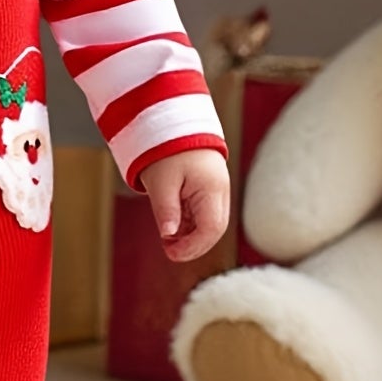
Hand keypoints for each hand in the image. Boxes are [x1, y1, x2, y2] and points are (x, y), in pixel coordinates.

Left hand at [139, 148, 229, 262]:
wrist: (174, 127)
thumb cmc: (166, 152)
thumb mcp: (161, 182)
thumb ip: (166, 210)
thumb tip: (168, 236)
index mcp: (212, 189)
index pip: (211, 228)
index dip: (193, 246)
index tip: (171, 253)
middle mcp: (220, 192)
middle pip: (215, 229)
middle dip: (194, 245)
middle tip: (169, 251)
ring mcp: (217, 192)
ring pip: (210, 224)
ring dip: (191, 236)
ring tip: (167, 240)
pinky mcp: (209, 192)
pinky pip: (204, 215)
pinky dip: (190, 226)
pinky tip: (173, 229)